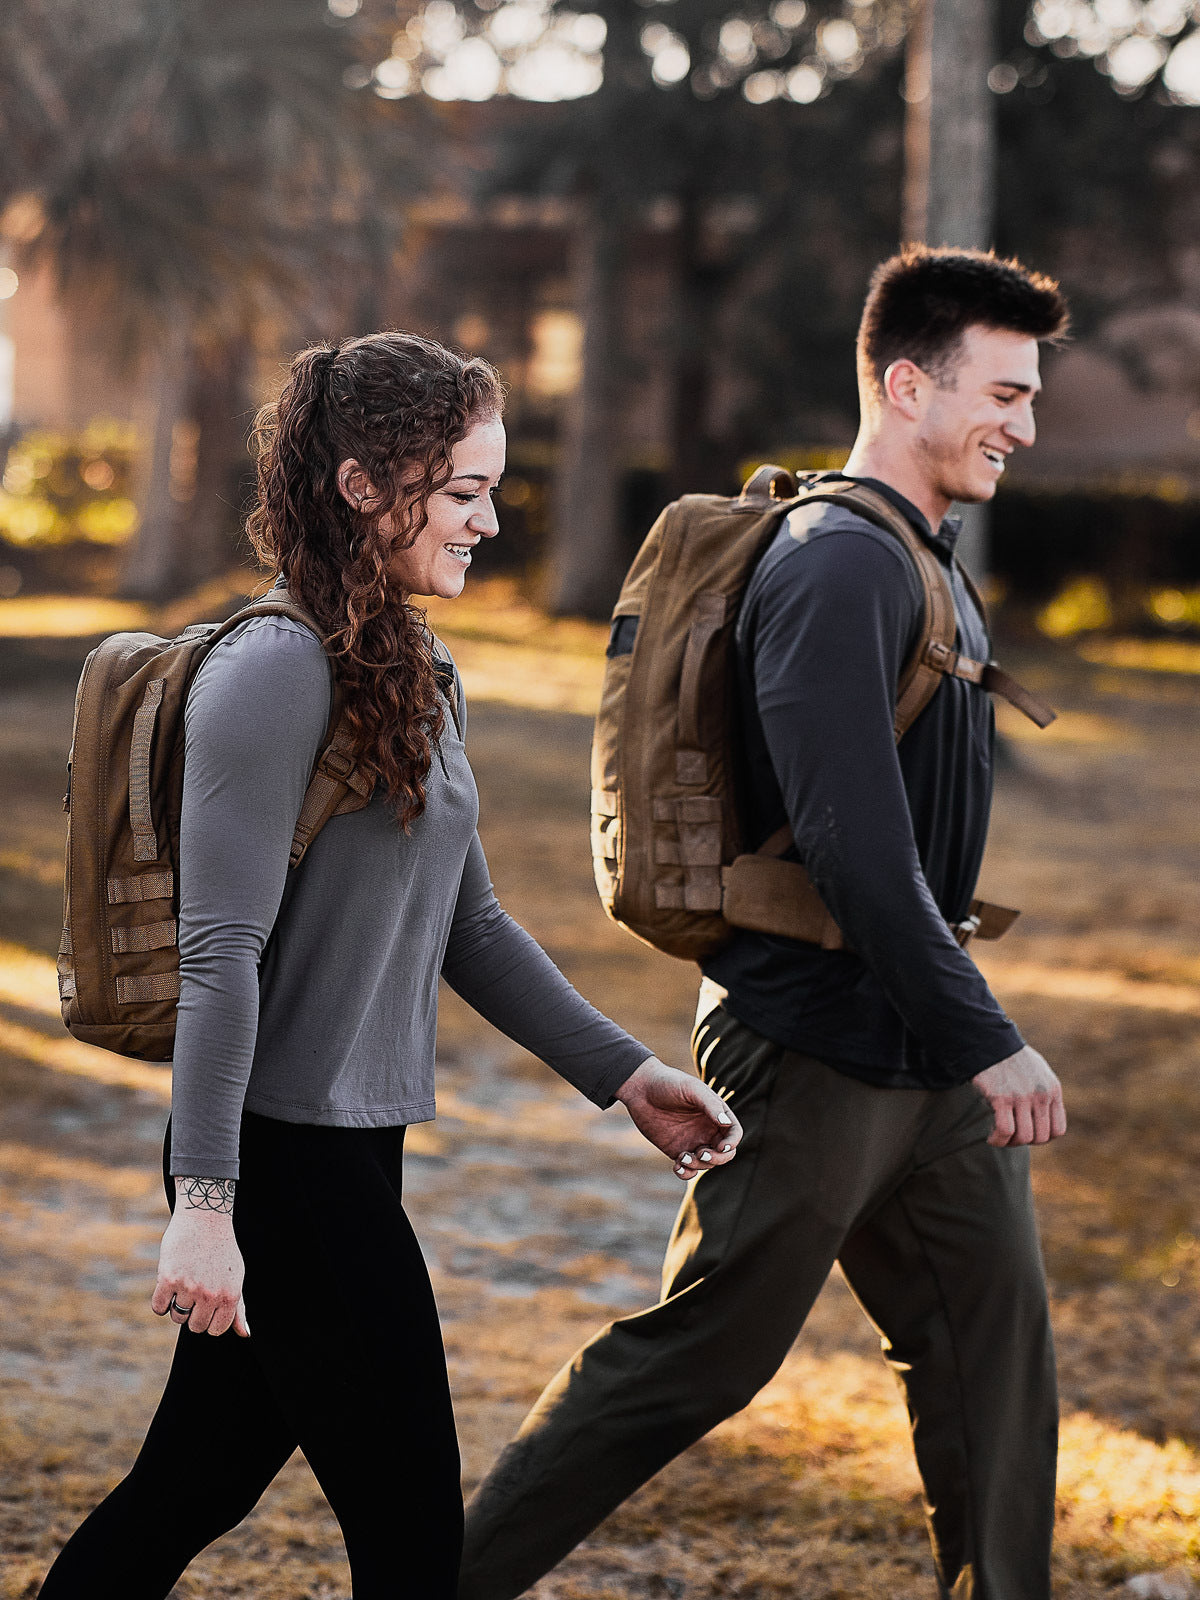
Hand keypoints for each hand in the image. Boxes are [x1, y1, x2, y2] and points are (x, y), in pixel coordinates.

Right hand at [151, 1186, 249, 1336]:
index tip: (207, 1306)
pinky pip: (159, 1307)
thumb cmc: (222, 1249)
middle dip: (193, 1313)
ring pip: (177, 1317)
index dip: (209, 1320)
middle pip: (195, 1326)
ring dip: (178, 1304)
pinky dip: (161, 1301)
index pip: (216, 1330)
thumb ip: (238, 1309)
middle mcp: (211, 1294)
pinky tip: (169, 1284)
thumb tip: (244, 1334)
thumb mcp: (236, 1277)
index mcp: (230, 1296)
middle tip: (196, 1291)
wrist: (205, 1218)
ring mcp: (189, 1287)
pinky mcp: (169, 1278)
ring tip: (185, 1282)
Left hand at [615, 1056, 742, 1179]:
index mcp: (716, 1114)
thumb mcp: (691, 1089)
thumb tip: (726, 1123)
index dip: (732, 1142)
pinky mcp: (677, 1151)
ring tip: (683, 1156)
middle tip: (702, 1153)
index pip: (734, 1133)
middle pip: (725, 1153)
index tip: (721, 1146)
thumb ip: (710, 1105)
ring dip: (699, 1165)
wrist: (641, 1089)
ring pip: (707, 1163)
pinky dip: (686, 1173)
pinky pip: (688, 1169)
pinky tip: (677, 1166)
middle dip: (718, 1158)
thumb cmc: (669, 1083)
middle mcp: (708, 1130)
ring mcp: (693, 1142)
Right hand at [972, 1045, 1065, 1147]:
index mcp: (1052, 1090)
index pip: (1057, 1131)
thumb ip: (1046, 1095)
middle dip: (1024, 1142)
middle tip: (1011, 1136)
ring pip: (1024, 1137)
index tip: (1027, 1132)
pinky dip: (998, 1140)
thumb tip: (1044, 1120)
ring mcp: (1022, 1097)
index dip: (1041, 1138)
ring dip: (1011, 1143)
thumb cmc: (1012, 1060)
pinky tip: (991, 1138)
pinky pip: (1005, 1130)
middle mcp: (1041, 1095)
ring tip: (999, 1137)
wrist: (990, 1042)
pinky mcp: (1002, 1097)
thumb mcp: (1039, 1073)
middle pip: (1040, 1138)